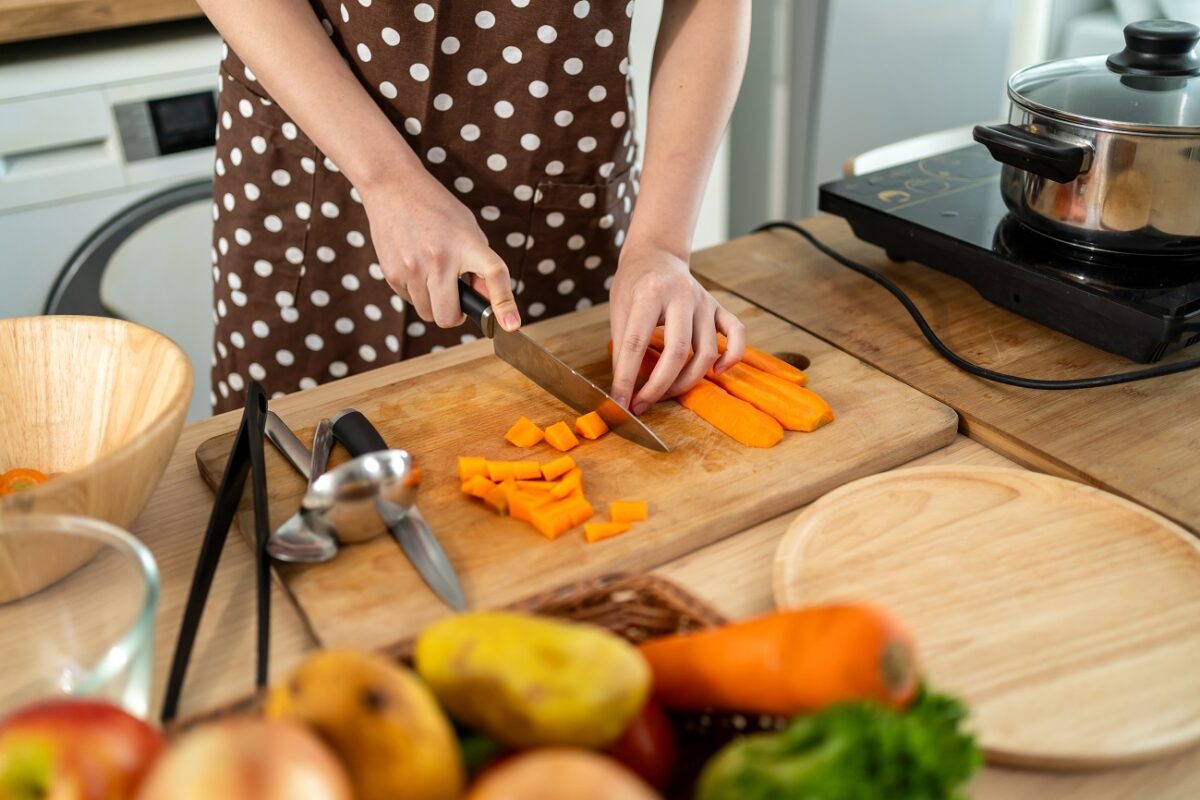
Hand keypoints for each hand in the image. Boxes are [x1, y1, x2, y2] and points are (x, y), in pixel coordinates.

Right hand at [360, 172, 519, 330]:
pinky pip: (410, 302)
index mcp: (466, 243)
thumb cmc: (436, 209)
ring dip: (434, 303)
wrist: (393, 188)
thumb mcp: (468, 229)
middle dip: (454, 316)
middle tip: (457, 302)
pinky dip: (416, 293)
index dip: (505, 304)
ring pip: (428, 314)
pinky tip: (415, 267)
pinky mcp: (392, 274)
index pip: (493, 275)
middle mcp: (439, 258)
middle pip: (448, 316)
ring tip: (432, 274)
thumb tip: (487, 300)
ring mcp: (412, 268)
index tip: (511, 325)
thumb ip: (480, 265)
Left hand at [609, 243, 745, 414]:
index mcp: (650, 293)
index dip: (627, 378)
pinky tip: (717, 372)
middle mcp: (682, 295)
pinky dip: (732, 356)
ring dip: (687, 381)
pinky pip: (737, 334)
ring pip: (707, 351)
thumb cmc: (634, 285)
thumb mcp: (619, 310)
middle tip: (644, 404)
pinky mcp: (718, 308)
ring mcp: (704, 301)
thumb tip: (623, 390)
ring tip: (666, 393)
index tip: (620, 403)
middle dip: (659, 386)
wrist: (656, 255)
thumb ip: (623, 348)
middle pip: (678, 351)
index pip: (637, 343)